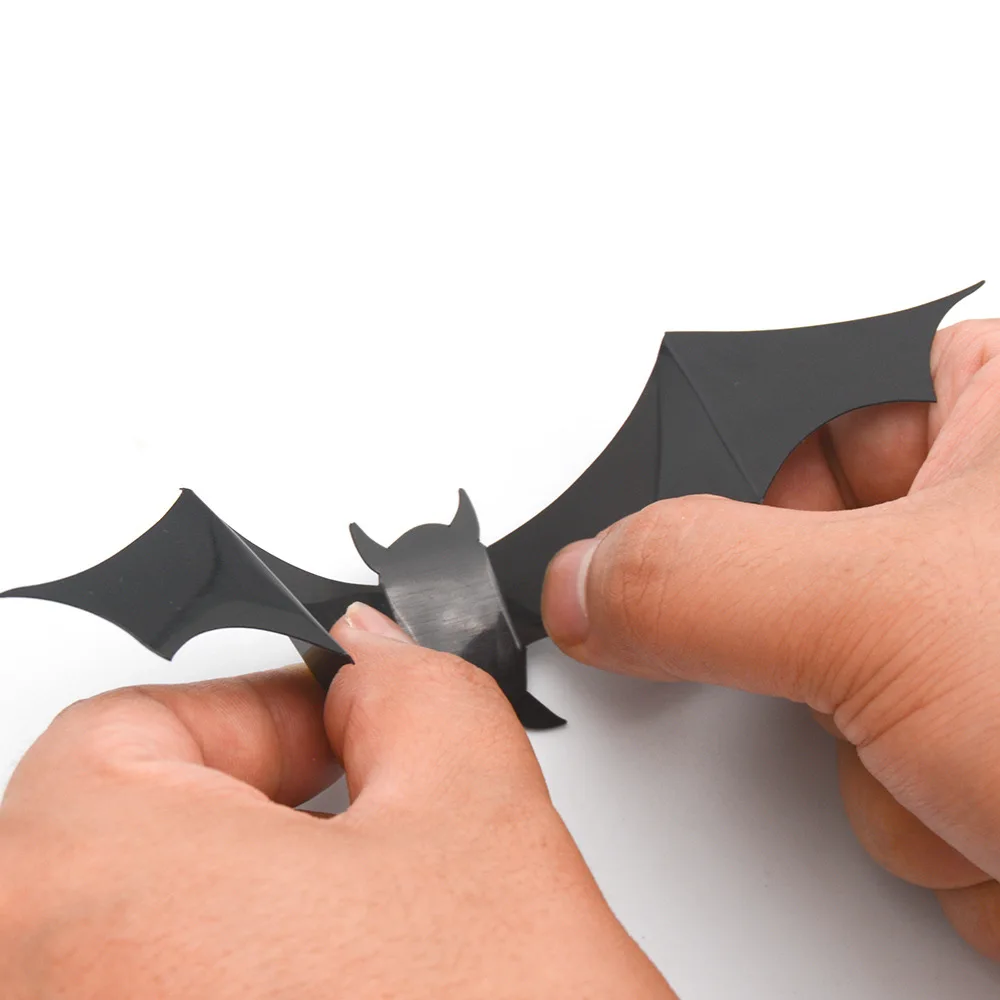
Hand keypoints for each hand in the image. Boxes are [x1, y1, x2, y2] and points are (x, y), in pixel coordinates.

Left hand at [0, 604, 671, 998]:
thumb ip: (414, 694)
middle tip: (360, 836)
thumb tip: (372, 661)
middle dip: (260, 817)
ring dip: (250, 922)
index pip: (130, 726)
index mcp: (74, 889)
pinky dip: (232, 993)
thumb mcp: (478, 821)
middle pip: (124, 840)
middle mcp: (22, 997)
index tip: (338, 733)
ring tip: (363, 954)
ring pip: (144, 945)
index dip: (260, 715)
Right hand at [542, 318, 999, 959]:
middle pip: (794, 568)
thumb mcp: (891, 609)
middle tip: (878, 662)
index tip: (663, 521)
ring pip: (828, 698)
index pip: (800, 405)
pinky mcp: (990, 771)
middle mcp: (994, 538)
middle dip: (818, 651)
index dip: (726, 469)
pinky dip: (920, 831)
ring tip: (979, 766)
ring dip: (878, 768)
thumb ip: (698, 575)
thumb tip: (586, 577)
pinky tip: (998, 823)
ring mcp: (989, 667)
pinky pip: (878, 790)